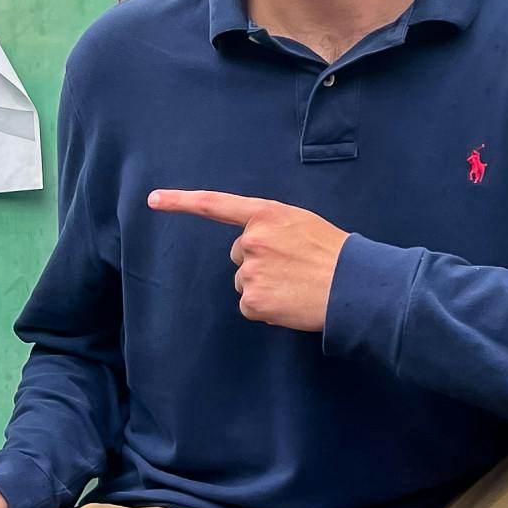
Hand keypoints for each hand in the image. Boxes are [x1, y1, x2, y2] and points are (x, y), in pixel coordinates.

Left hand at [149, 189, 350, 330]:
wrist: (354, 286)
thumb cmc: (334, 254)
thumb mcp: (301, 224)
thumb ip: (271, 228)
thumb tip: (249, 248)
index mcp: (266, 215)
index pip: (215, 204)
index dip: (181, 202)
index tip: (153, 199)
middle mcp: (251, 240)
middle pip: (237, 255)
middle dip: (258, 263)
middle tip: (292, 268)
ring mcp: (250, 271)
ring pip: (243, 282)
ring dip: (264, 286)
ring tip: (295, 285)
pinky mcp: (253, 300)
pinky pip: (249, 306)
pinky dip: (266, 308)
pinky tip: (290, 302)